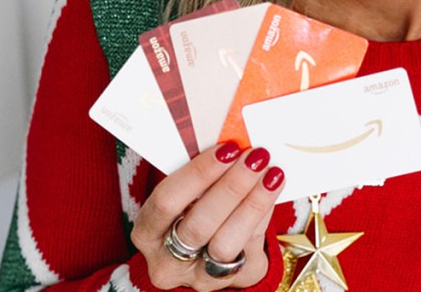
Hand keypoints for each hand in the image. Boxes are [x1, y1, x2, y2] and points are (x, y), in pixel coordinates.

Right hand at [132, 143, 284, 289]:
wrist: (207, 251)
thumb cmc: (192, 208)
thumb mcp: (184, 193)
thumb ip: (200, 173)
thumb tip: (233, 143)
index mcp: (147, 232)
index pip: (166, 202)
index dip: (197, 174)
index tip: (226, 148)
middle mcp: (168, 262)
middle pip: (198, 226)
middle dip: (231, 187)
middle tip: (255, 157)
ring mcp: (200, 277)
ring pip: (226, 244)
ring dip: (253, 204)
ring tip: (271, 174)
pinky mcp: (235, 281)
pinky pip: (251, 249)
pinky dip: (264, 216)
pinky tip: (273, 190)